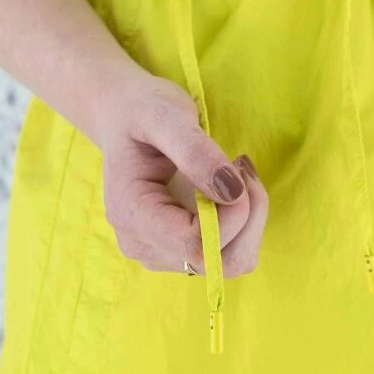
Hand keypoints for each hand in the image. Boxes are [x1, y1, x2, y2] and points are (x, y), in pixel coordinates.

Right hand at [97, 72, 268, 276]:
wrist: (125, 117)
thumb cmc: (141, 111)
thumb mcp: (166, 116)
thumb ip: (196, 152)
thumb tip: (232, 193)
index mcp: (131, 214)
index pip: (195, 244)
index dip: (231, 215)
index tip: (237, 167)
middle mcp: (142, 244)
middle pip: (217, 261)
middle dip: (247, 216)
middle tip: (242, 167)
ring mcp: (161, 251)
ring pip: (228, 262)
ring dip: (249, 218)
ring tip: (239, 172)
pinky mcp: (179, 248)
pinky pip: (227, 251)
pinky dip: (243, 221)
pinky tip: (233, 184)